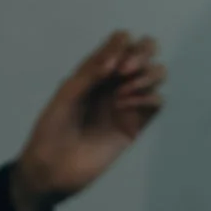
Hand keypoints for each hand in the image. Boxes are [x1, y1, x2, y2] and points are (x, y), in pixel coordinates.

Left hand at [9, 31, 166, 210]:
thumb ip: (89, 74)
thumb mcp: (65, 95)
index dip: (121, 44)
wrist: (52, 169)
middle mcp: (115, 81)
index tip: (108, 66)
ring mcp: (128, 102)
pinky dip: (148, 97)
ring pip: (157, 73)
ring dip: (146, 75)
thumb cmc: (52, 129)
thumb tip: (116, 60)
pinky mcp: (136, 125)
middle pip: (146, 50)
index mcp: (96, 69)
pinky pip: (158, 102)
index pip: (121, 40)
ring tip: (123, 94)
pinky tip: (126, 107)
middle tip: (125, 72)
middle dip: (142, 53)